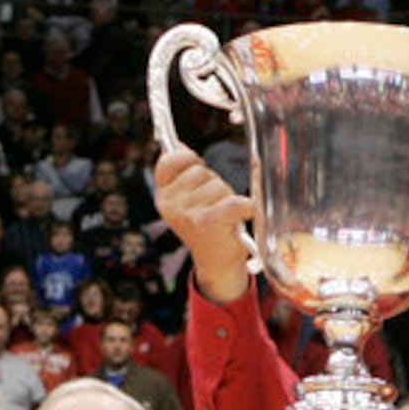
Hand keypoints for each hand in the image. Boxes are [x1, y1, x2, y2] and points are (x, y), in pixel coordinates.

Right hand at [154, 149, 253, 303]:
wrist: (217, 264)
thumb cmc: (207, 228)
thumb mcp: (186, 200)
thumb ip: (181, 172)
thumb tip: (177, 145)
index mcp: (163, 196)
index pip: (169, 159)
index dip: (188, 159)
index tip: (197, 171)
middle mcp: (171, 204)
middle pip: (200, 170)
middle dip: (213, 184)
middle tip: (214, 207)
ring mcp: (188, 213)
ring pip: (218, 184)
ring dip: (227, 197)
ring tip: (223, 217)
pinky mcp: (207, 221)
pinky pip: (234, 202)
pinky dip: (246, 207)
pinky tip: (243, 215)